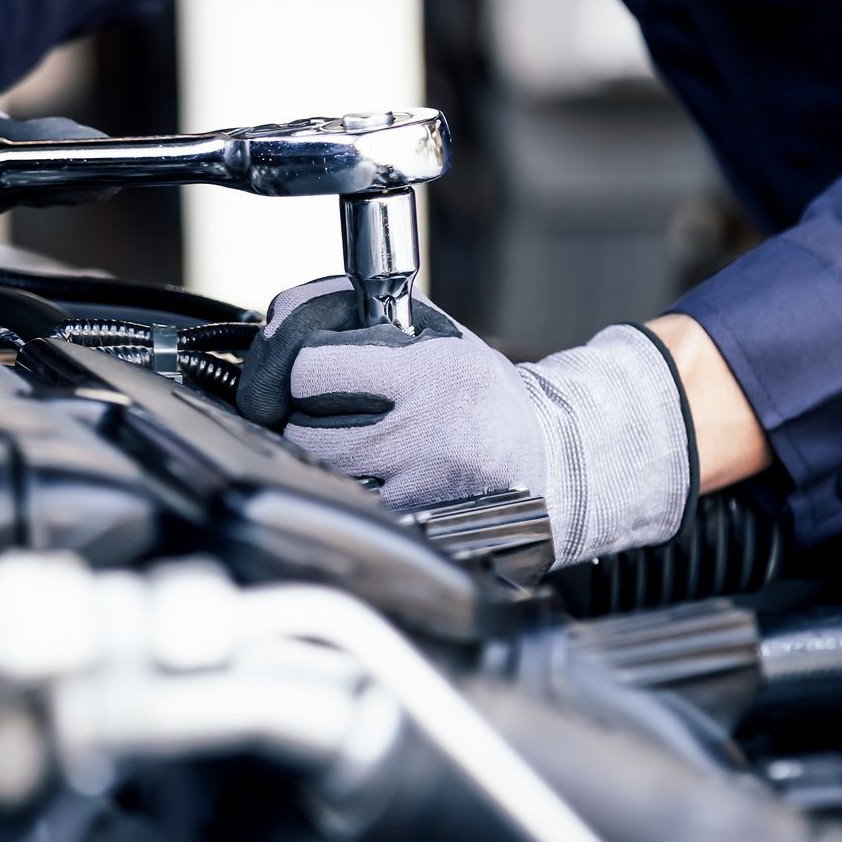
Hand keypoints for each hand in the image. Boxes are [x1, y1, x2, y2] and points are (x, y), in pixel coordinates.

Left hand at [236, 277, 695, 566]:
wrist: (552, 462)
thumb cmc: (484, 395)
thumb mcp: (438, 338)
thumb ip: (366, 320)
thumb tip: (289, 313)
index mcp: (430, 376)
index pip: (310, 370)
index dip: (294, 366)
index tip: (303, 368)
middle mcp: (423, 435)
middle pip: (301, 429)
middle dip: (296, 415)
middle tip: (315, 408)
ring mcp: (417, 489)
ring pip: (318, 473)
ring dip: (316, 455)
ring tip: (346, 438)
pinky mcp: (415, 528)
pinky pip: (347, 505)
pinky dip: (342, 490)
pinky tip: (366, 475)